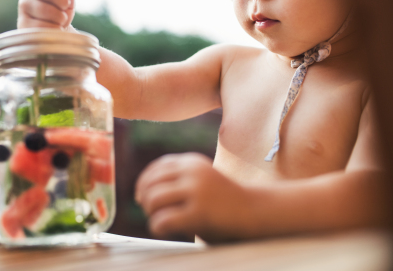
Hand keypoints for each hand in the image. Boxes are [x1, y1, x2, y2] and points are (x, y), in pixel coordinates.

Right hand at [17, 0, 74, 30]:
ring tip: (60, 21)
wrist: (53, 35)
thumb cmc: (60, 14)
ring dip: (60, 18)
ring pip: (47, 10)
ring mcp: (24, 7)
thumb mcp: (68, 3)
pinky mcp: (23, 24)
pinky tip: (52, 29)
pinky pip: (44, 26)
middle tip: (66, 6)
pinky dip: (54, 29)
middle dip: (62, 0)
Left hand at [135, 153, 251, 241]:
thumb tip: (139, 192)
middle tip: (151, 212)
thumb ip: (176, 179)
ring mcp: (197, 191)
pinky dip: (156, 226)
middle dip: (145, 199)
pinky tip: (162, 230)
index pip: (156, 168)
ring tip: (159, 220)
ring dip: (150, 212)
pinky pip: (163, 220)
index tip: (141, 196)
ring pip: (154, 199)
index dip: (143, 183)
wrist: (253, 211)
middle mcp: (193, 172)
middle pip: (151, 183)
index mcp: (191, 161)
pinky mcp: (199, 213)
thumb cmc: (222, 199)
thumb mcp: (200, 179)